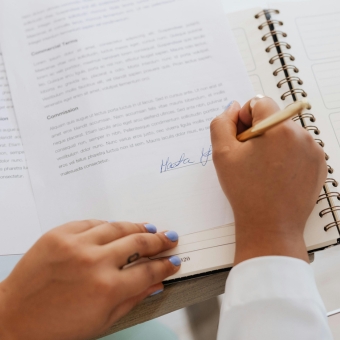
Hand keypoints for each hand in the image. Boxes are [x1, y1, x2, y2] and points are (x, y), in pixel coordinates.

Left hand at [0, 220, 179, 339]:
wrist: (13, 319)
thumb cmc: (55, 328)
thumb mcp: (102, 321)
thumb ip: (133, 299)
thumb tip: (156, 284)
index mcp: (107, 289)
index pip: (149, 272)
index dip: (165, 266)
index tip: (172, 261)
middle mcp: (94, 262)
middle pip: (138, 243)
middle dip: (158, 241)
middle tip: (168, 239)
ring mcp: (75, 244)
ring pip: (117, 227)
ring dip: (137, 227)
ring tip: (149, 229)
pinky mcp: (59, 234)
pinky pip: (91, 223)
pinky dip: (107, 225)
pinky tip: (116, 228)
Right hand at [210, 98, 326, 264]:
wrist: (270, 226)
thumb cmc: (245, 192)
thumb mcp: (222, 154)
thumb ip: (221, 123)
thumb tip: (234, 108)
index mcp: (278, 128)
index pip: (259, 102)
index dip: (244, 118)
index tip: (241, 140)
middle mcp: (302, 134)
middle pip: (273, 118)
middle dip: (258, 132)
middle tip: (249, 158)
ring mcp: (314, 150)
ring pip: (286, 133)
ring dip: (272, 143)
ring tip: (262, 169)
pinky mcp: (319, 164)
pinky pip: (298, 148)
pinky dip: (285, 155)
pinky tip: (276, 174)